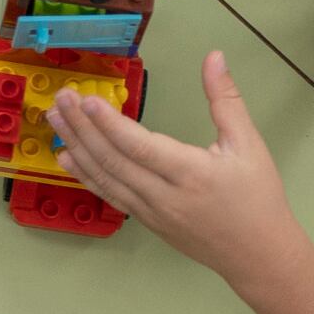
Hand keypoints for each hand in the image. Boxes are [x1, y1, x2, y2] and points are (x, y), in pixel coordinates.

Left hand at [45, 52, 304, 282]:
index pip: (140, 146)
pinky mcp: (146, 221)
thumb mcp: (248, 144)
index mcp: (191, 173)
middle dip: (82, 127)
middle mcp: (164, 196)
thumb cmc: (257, 197)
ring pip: (106, 178)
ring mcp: (151, 212)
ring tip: (55, 119)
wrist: (258, 256)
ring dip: (77, 147)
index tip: (86, 99)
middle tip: (61, 98)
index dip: (109, 124)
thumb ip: (226, 99)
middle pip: (113, 160)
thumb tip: (214, 56)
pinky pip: (110, 195)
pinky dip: (86, 175)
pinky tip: (67, 157)